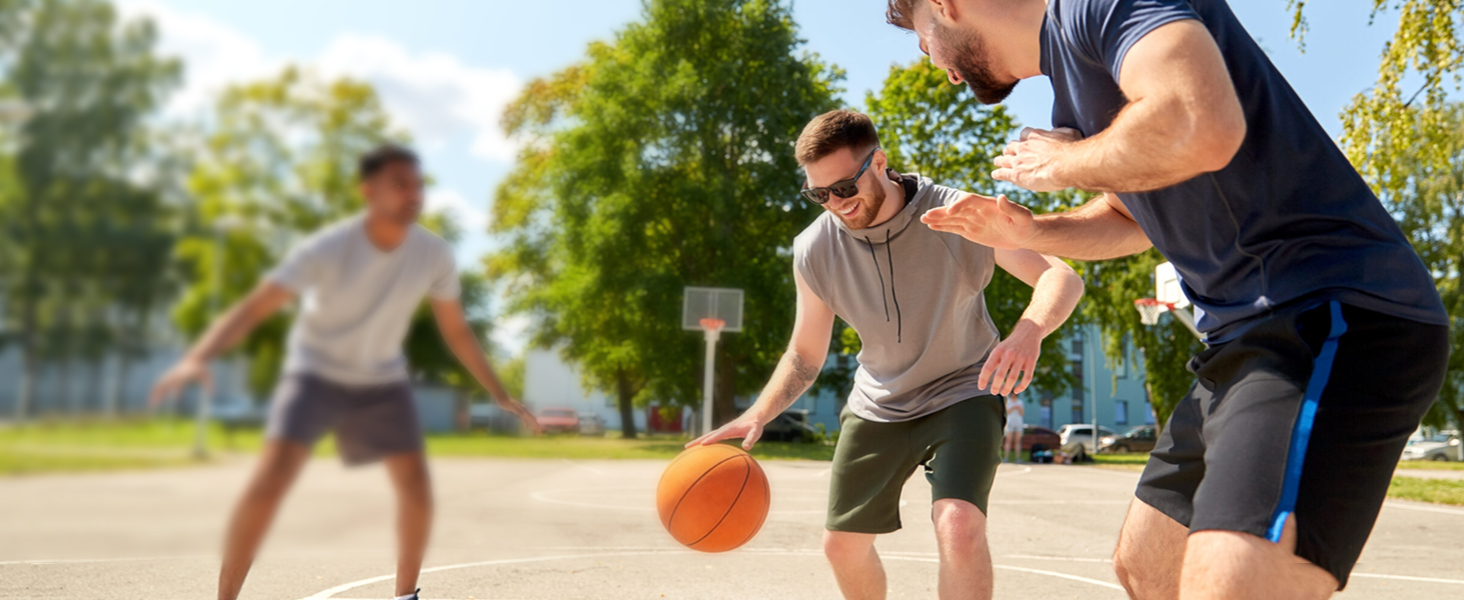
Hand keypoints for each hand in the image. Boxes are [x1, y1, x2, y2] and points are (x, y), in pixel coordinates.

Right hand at [149, 357, 211, 408]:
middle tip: (154, 410)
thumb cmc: (202, 371)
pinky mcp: (167, 375)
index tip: (171, 406)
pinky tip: (151, 400)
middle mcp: (175, 376)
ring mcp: (170, 375)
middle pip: (164, 388)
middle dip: (158, 399)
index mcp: (184, 377)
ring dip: (153, 396)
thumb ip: (209, 389)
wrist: (195, 358)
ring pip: (158, 386)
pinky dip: (154, 391)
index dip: (174, 397)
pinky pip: (158, 384)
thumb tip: (211, 399)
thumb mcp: (208, 379)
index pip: (178, 388)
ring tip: (150, 408)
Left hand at [499, 398, 541, 434]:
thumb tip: (525, 416)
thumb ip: (518, 410)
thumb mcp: (511, 407)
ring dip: (533, 426)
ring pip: (530, 420)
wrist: (502, 397)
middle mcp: (525, 411)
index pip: (532, 419)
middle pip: (533, 420)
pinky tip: (526, 428)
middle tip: (539, 434)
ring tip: (536, 432)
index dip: (536, 426)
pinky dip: (527, 423)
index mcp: (524, 410)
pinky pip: (525, 419)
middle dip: (536, 427)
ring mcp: (522, 411)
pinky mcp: (519, 412)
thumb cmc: (506, 402)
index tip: (539, 432)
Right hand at [686, 413, 764, 450]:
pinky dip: (704, 441)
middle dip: (697, 441)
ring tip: (688, 448)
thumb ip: (751, 439)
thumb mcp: (755, 433)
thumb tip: (746, 447)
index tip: (702, 445)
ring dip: (698, 441)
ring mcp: (722, 431)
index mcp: (729, 429)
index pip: (718, 435)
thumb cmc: (755, 426)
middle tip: (686, 447)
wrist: (754, 416)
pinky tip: (701, 448)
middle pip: (707, 435)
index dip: (711, 439)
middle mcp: (723, 429)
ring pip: (707, 436)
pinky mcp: (723, 432)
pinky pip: (711, 437)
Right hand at [921, 193, 1038, 249]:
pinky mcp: (971, 230)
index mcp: (988, 204)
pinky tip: (932, 226)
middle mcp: (978, 210)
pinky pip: (955, 228)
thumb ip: (1012, 208)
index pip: (970, 201)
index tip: (950, 213)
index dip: (959, 205)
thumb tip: (1001, 197)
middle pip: (957, 209)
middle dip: (942, 211)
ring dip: (938, 218)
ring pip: (953, 218)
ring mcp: (973, 220)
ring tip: (923, 219)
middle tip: (927, 214)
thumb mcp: (1023, 217)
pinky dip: (943, 227)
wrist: (1025, 235)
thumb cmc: (1026, 225)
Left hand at [980, 321, 1041, 396]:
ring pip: (1013, 378)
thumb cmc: (1010, 344)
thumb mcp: (999, 349)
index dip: (983, 379)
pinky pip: (1027, 378)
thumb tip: (982, 379)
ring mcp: (1021, 357)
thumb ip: (993, 362)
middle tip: (994, 392)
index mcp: (998, 351)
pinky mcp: (1031, 361)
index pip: (987, 367)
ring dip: (1007, 388)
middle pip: (1000, 375)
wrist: (1029, 331)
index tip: (981, 387)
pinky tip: (1016, 390)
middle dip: (995, 386)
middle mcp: (1009, 354)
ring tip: (1004, 393)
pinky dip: (1021, 387)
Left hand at [992, 127, 1083, 191]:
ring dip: (1000, 160)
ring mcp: (1018, 161)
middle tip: (1009, 153)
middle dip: (1010, 149)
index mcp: (1036, 136)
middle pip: (1011, 146)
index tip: (1025, 142)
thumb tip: (1058, 131)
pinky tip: (995, 175)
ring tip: (998, 161)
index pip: (1024, 133)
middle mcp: (1024, 147)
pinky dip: (998, 173)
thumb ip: (1061, 131)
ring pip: (1004, 159)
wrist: (1066, 165)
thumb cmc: (1071, 150)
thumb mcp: (1069, 133)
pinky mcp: (1016, 175)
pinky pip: (1002, 173)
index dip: (1024, 139)